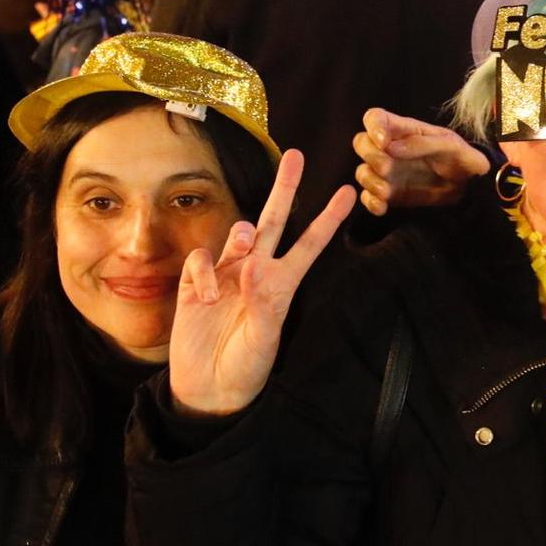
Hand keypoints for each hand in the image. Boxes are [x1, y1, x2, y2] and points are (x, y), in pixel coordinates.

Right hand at [167, 150, 355, 416]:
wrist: (209, 390)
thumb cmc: (246, 368)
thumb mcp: (263, 340)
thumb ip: (261, 302)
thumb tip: (253, 262)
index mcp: (282, 285)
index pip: (310, 244)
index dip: (328, 219)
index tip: (350, 192)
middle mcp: (256, 272)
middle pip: (273, 221)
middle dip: (284, 189)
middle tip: (296, 154)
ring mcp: (226, 275)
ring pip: (237, 234)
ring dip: (240, 235)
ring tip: (243, 249)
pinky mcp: (196, 285)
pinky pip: (201, 260)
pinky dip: (204, 271)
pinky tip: (205, 293)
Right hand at [352, 108, 490, 214]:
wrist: (469, 186)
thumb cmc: (460, 157)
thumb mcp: (449, 145)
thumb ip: (422, 143)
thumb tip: (391, 147)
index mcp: (403, 130)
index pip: (375, 118)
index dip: (373, 126)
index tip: (383, 141)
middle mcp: (389, 149)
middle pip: (361, 143)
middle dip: (369, 155)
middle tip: (386, 167)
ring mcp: (387, 172)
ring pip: (362, 171)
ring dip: (369, 180)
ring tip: (386, 191)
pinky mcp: (389, 194)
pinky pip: (368, 197)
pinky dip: (370, 202)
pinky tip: (383, 207)